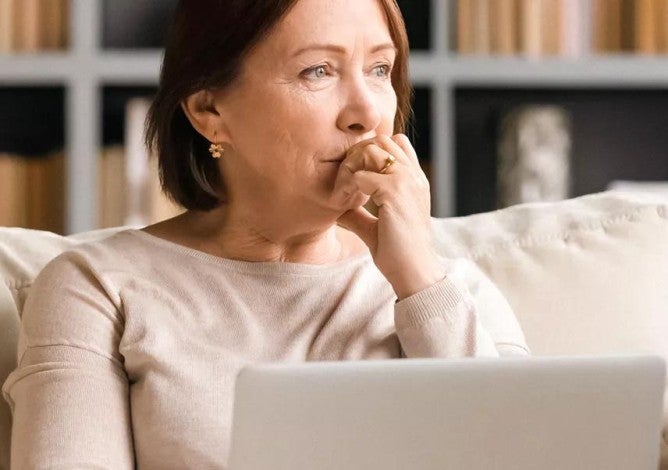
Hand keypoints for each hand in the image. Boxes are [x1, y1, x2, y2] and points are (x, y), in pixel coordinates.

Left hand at [332, 134, 445, 299]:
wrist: (414, 272)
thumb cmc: (398, 254)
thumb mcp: (376, 228)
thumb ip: (359, 214)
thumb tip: (337, 209)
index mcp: (414, 181)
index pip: (394, 143)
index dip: (371, 153)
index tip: (355, 179)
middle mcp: (413, 176)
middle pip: (382, 140)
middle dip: (358, 154)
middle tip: (346, 181)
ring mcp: (406, 181)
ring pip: (371, 150)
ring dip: (352, 166)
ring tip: (344, 191)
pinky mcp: (395, 192)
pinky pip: (361, 176)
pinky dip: (347, 186)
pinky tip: (343, 204)